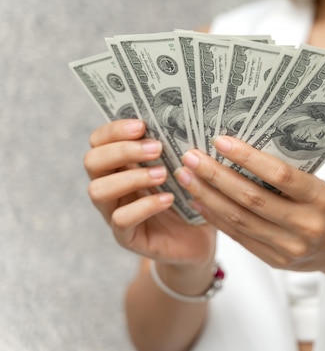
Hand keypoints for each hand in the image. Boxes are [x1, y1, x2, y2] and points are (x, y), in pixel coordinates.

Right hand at [83, 119, 215, 266]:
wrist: (198, 239)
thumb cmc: (190, 197)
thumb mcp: (184, 169)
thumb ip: (176, 148)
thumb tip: (183, 119)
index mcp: (120, 165)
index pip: (99, 140)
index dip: (114, 130)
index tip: (142, 125)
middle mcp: (111, 186)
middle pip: (92, 161)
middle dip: (122, 150)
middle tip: (157, 148)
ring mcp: (113, 213)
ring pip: (99, 190)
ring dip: (131, 177)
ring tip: (162, 174)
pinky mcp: (126, 237)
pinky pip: (121, 220)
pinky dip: (144, 206)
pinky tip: (167, 199)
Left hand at [173, 136, 324, 275]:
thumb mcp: (318, 184)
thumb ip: (286, 175)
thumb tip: (242, 150)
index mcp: (319, 198)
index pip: (279, 175)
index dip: (248, 158)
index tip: (221, 141)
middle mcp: (305, 224)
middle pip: (251, 198)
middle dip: (216, 176)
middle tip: (192, 157)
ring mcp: (289, 247)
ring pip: (239, 219)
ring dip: (208, 196)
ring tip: (187, 177)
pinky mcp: (275, 260)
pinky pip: (239, 236)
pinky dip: (216, 217)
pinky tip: (199, 201)